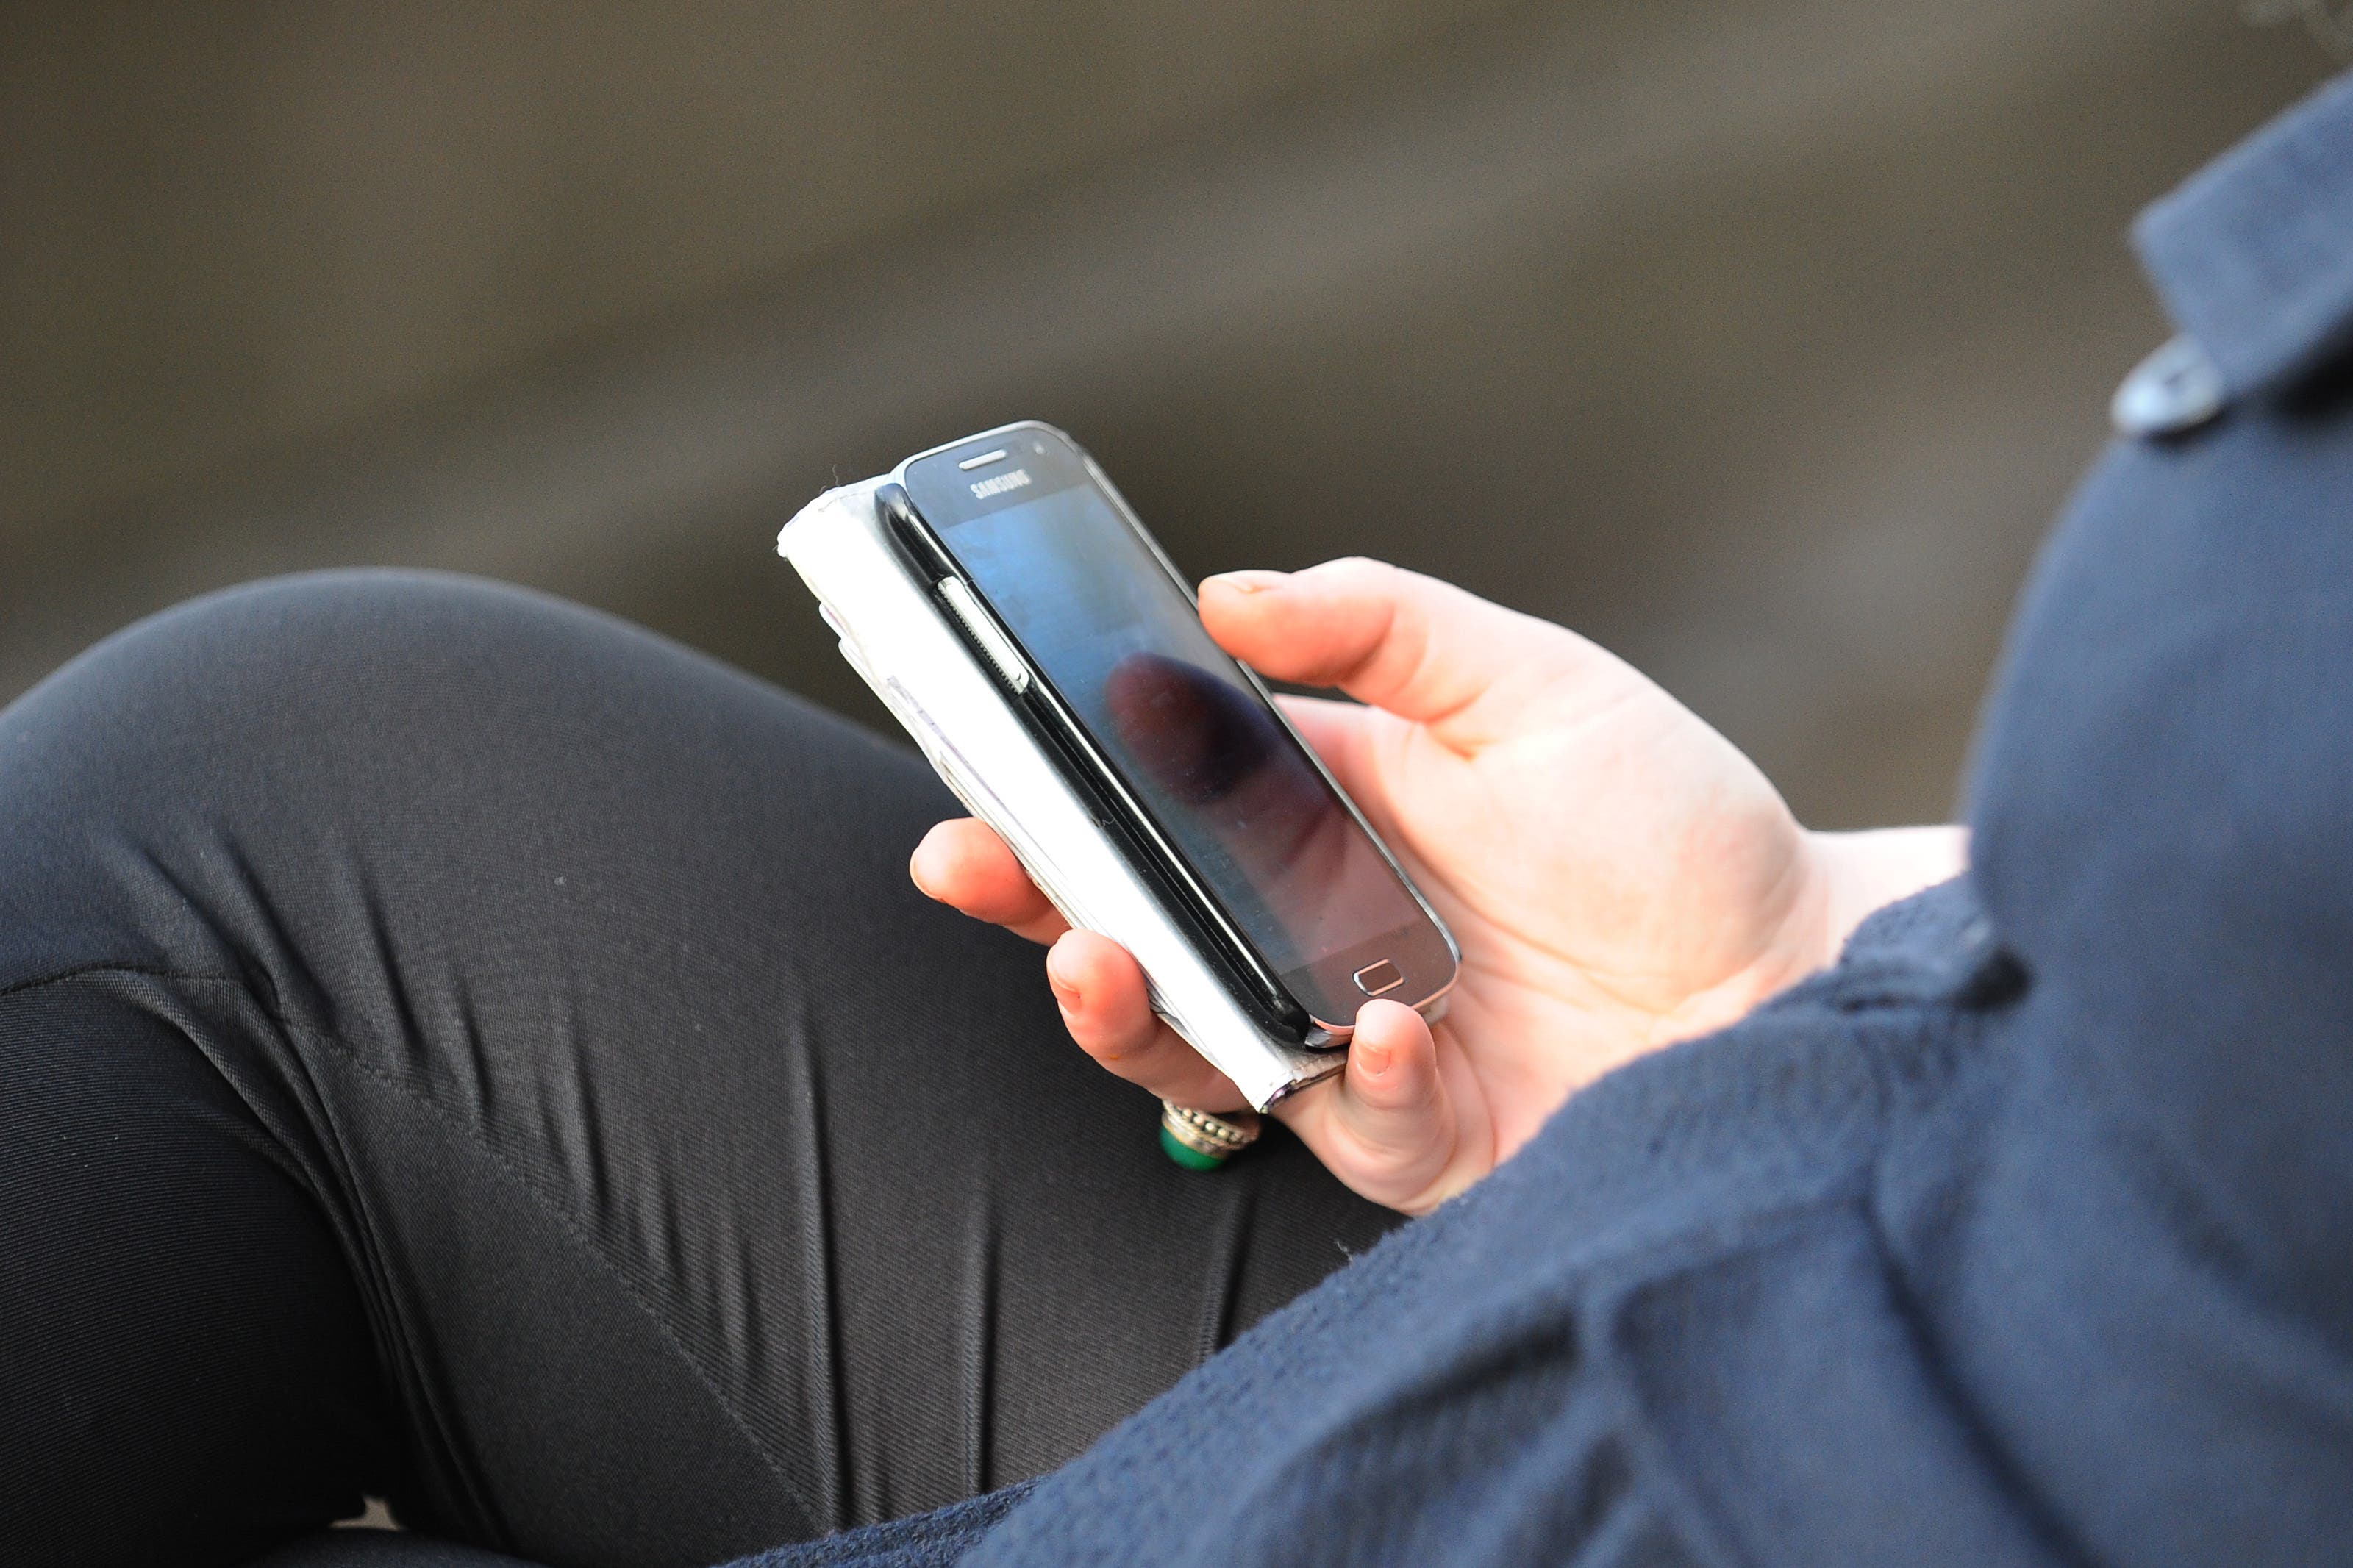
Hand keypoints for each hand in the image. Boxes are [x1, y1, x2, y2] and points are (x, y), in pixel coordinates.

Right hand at [911, 559, 1961, 1212]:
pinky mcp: (1423, 1139)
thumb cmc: (1671, 823)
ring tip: (1101, 957)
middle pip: (1137, 925)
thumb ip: (1382, 627)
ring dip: (1130, 1006)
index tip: (978, 753)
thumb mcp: (1532, 685)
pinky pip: (1353, 1120)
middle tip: (969, 861)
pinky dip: (1365, 1073)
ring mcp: (1355, 1041)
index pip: (1153, 800)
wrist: (1803, 969)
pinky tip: (1404, 1025)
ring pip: (1195, 1044)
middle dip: (1037, 897)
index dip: (1056, 785)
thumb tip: (1223, 593)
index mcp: (1319, 814)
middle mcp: (1313, 932)